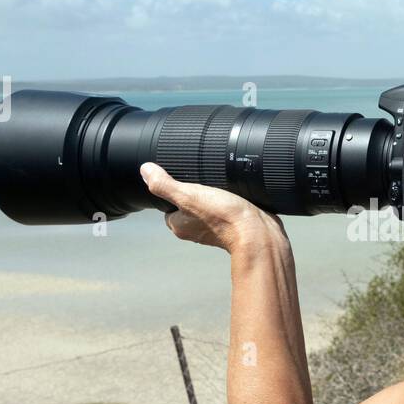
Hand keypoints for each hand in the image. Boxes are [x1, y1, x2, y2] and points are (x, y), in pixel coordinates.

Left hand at [139, 162, 285, 253]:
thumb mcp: (189, 195)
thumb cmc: (224, 217)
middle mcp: (194, 229)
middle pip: (188, 202)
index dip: (176, 189)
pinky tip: (235, 195)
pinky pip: (224, 208)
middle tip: (207, 184)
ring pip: (207, 205)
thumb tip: (145, 170)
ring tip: (222, 189)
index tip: (187, 182)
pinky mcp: (232, 224)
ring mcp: (214, 228)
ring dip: (214, 195)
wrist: (258, 233)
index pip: (168, 204)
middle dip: (197, 191)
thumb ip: (165, 185)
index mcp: (179, 225)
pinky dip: (228, 201)